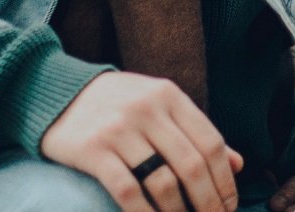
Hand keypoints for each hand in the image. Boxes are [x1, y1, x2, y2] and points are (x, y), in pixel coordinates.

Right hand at [40, 70, 243, 211]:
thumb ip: (196, 132)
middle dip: (208, 203)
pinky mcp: (93, 150)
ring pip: (162, 182)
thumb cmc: (118, 105)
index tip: (229, 206)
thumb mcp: (159, 106)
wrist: (57, 93)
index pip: (211, 143)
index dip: (225, 181)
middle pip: (191, 165)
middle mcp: (147, 109)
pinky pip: (127, 191)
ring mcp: (119, 129)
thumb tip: (237, 164)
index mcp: (169, 96)